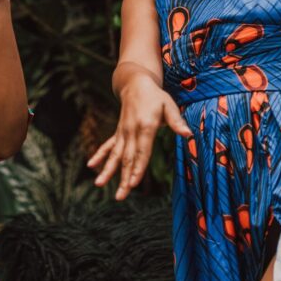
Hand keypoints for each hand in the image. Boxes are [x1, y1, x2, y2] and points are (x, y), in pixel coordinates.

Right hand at [87, 72, 190, 199]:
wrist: (135, 83)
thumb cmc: (155, 96)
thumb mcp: (168, 105)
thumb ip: (176, 121)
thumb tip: (188, 134)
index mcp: (145, 126)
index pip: (142, 152)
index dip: (137, 168)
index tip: (133, 183)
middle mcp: (131, 131)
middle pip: (127, 159)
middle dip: (123, 178)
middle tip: (119, 196)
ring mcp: (123, 133)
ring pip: (115, 155)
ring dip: (107, 171)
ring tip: (98, 185)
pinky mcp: (119, 133)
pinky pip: (108, 146)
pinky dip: (100, 156)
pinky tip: (91, 166)